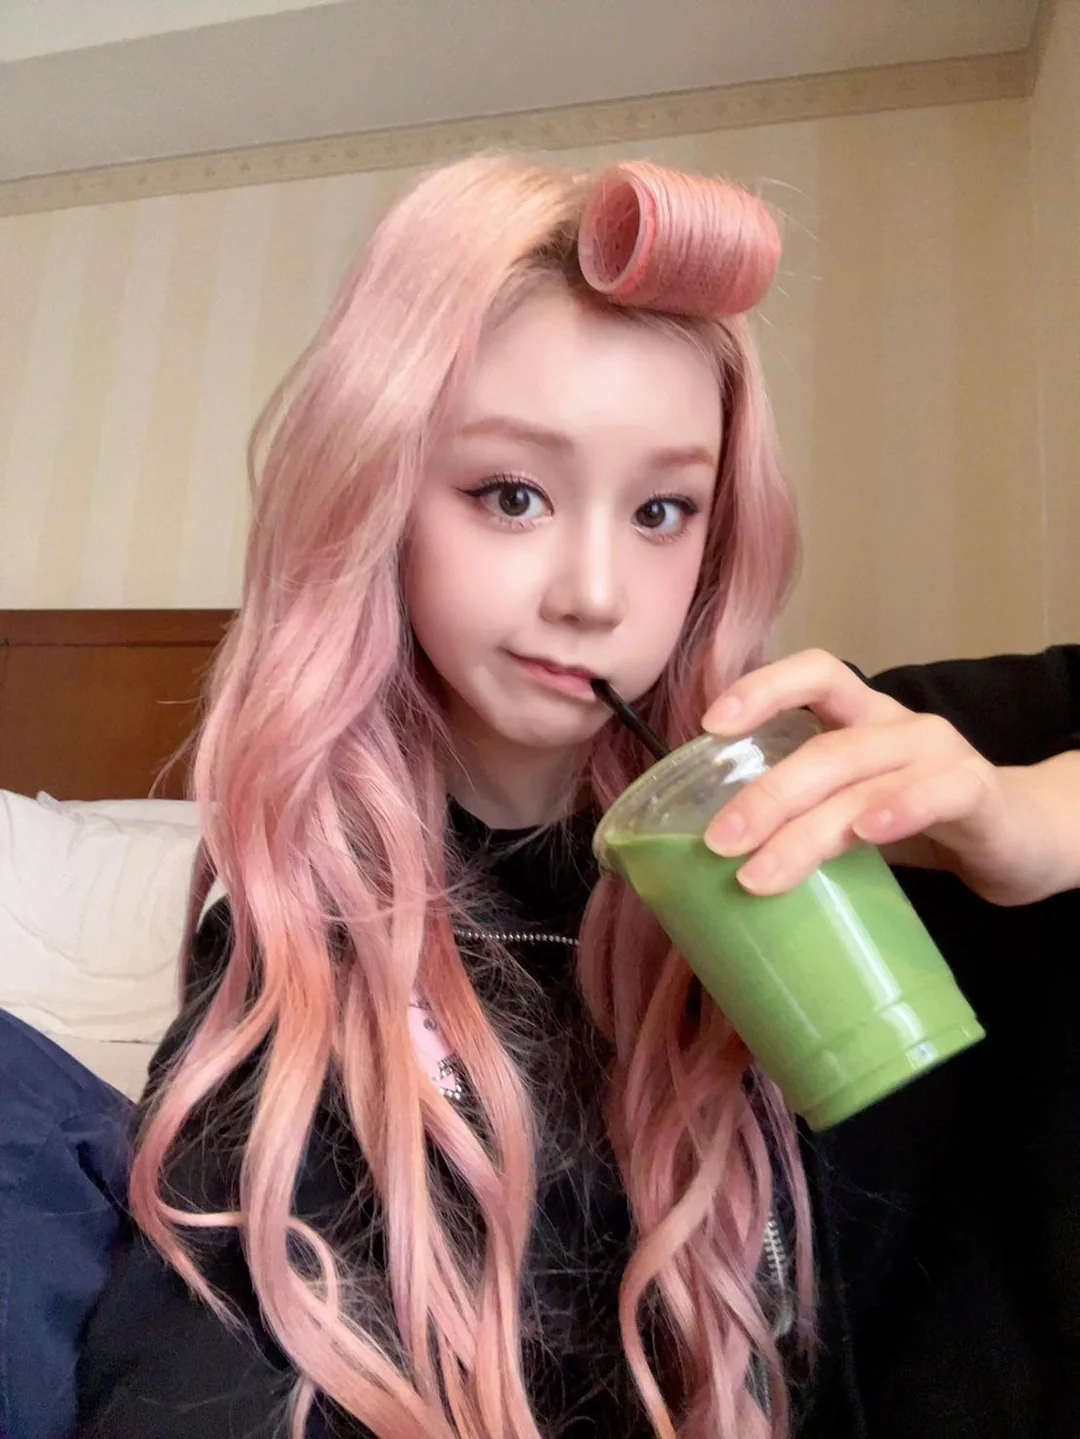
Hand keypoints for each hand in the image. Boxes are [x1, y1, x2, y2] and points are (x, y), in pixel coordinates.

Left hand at [700, 649, 1076, 907]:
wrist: (1024, 839)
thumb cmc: (925, 821)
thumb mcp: (855, 806)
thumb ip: (803, 811)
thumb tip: (715, 846)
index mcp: (864, 719)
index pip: (814, 674)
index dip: (762, 688)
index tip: (710, 724)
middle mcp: (900, 727)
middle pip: (824, 748)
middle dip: (763, 796)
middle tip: (718, 842)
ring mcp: (941, 757)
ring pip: (863, 781)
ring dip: (805, 830)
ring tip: (759, 874)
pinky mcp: (977, 794)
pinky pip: (936, 794)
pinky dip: (897, 811)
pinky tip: (866, 833)